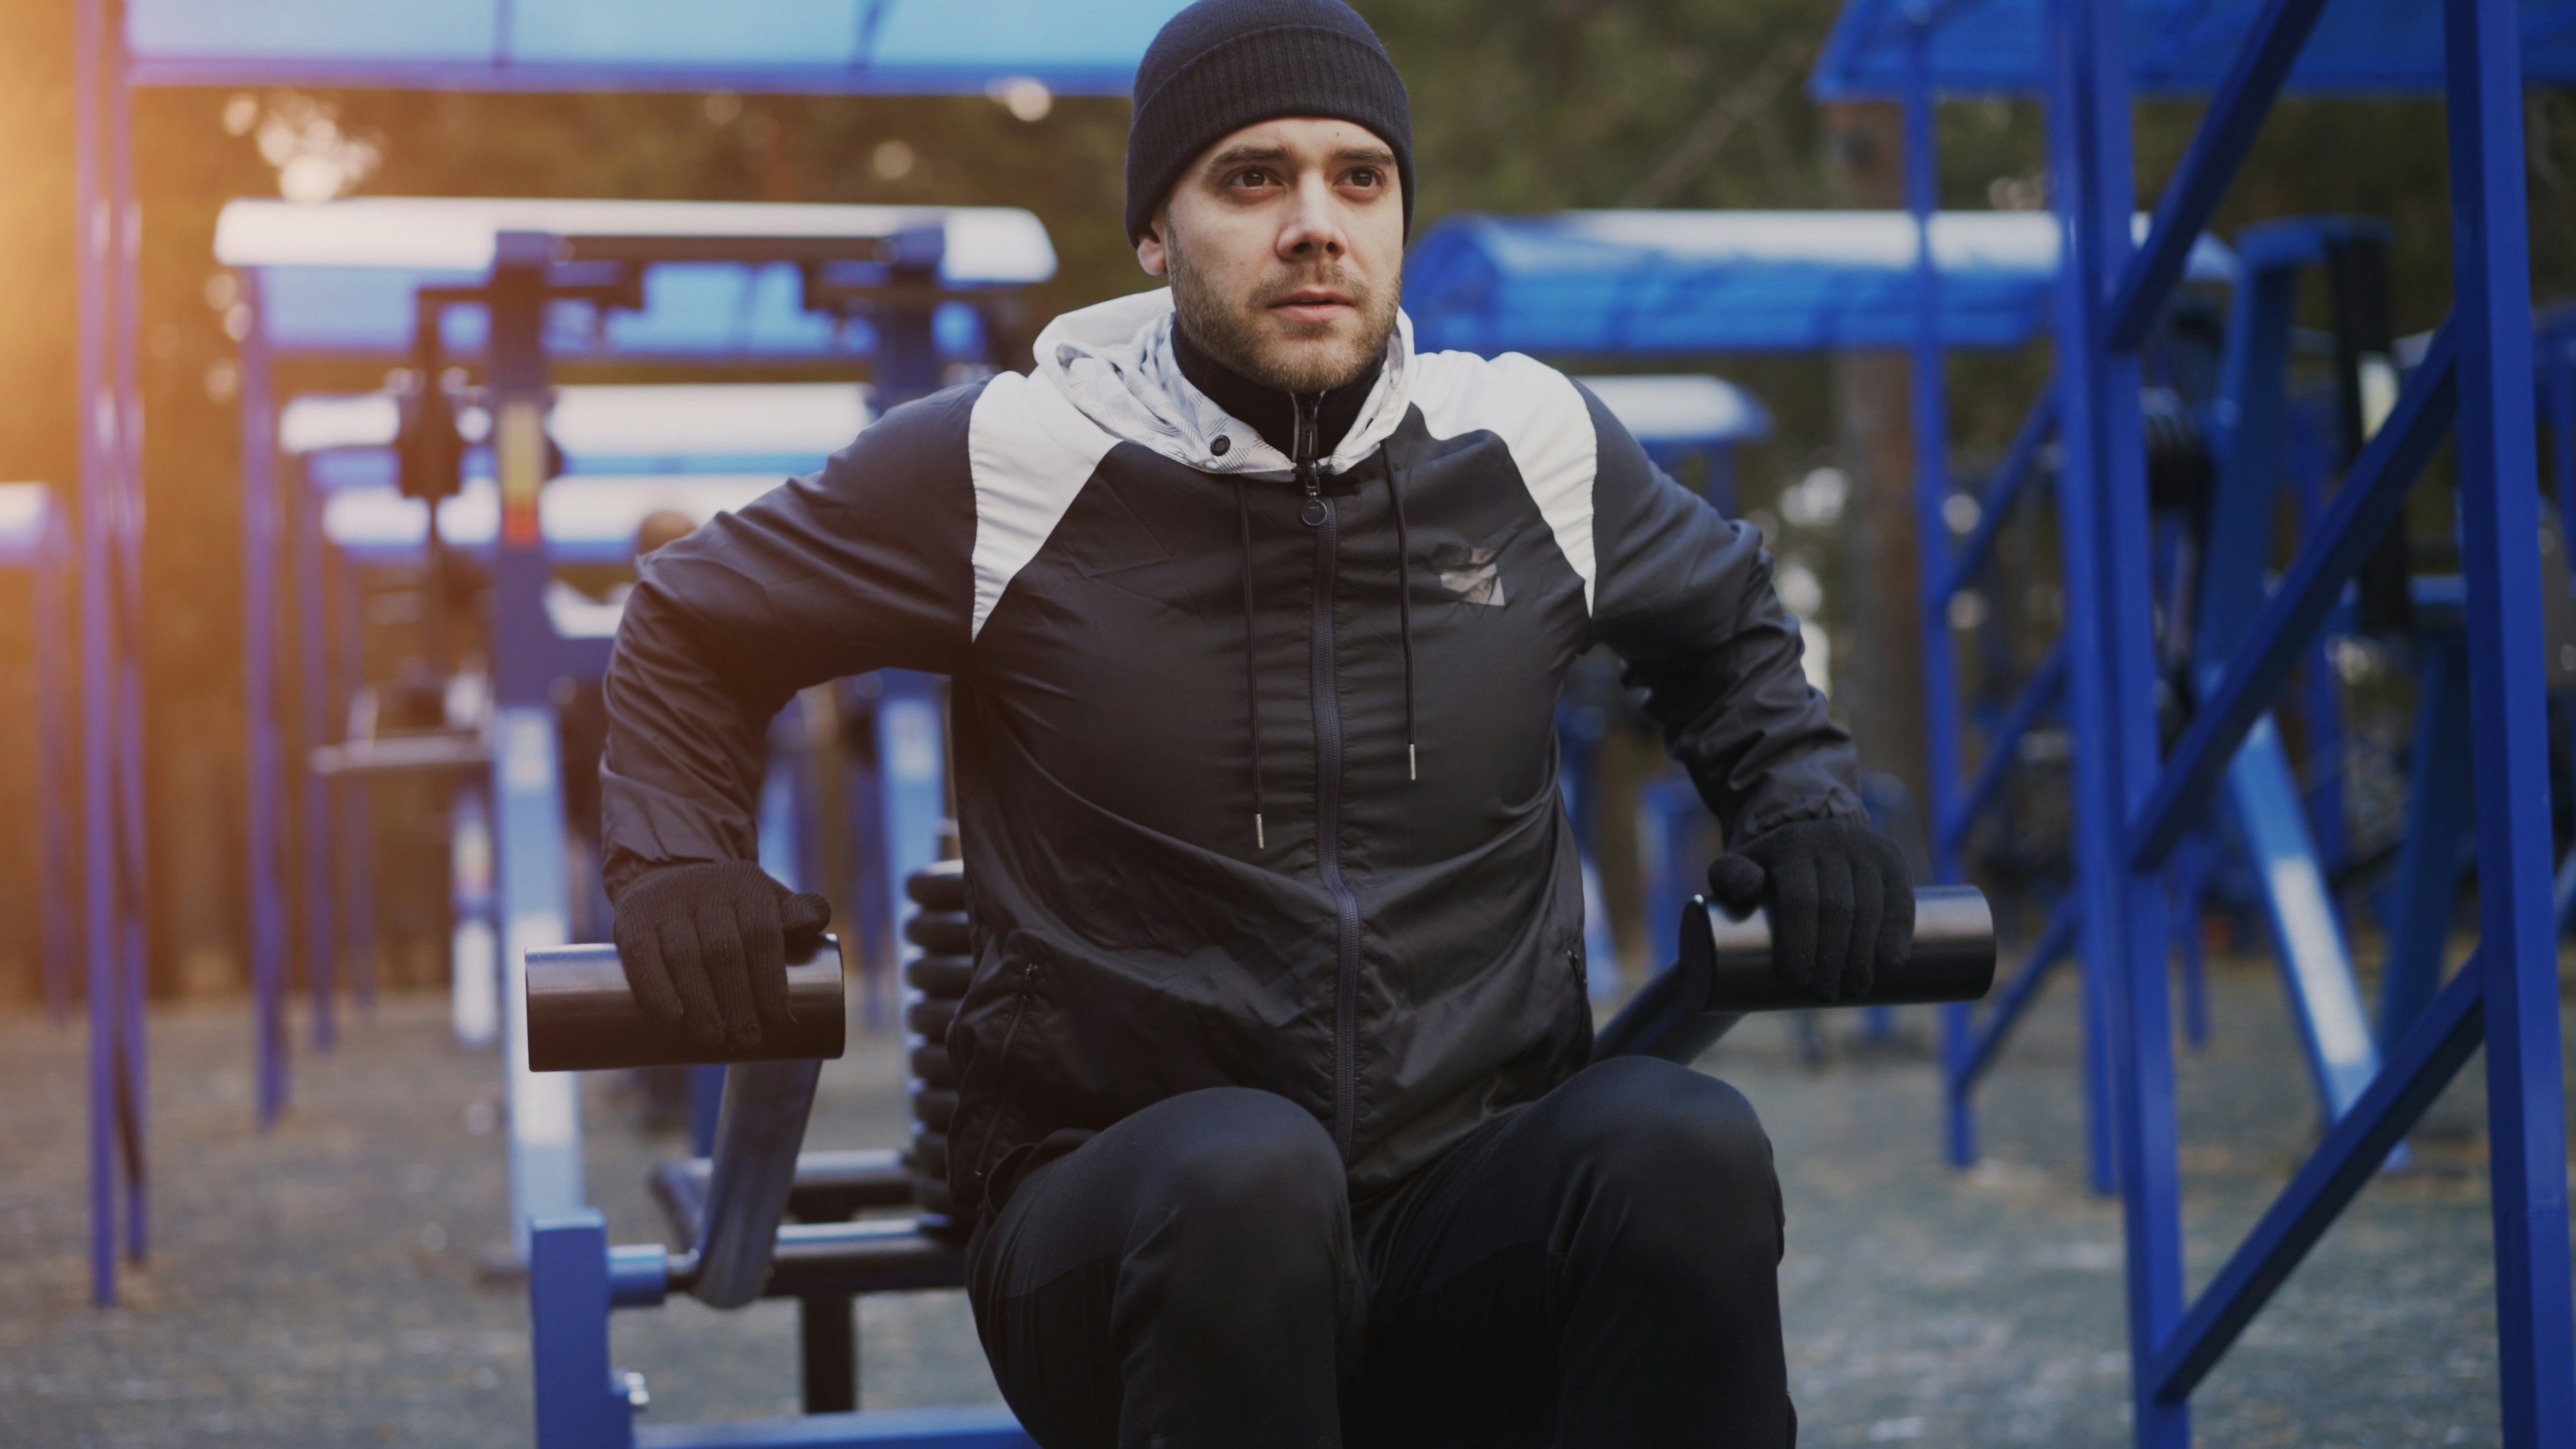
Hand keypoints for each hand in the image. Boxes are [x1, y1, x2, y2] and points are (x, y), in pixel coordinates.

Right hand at [612, 860, 831, 1049]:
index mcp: (747, 886)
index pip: (761, 934)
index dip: (770, 980)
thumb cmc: (733, 906)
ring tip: (715, 1039)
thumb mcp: (770, 899)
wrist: (670, 874)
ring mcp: (666, 902)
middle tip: (747, 1040)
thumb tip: (815, 924)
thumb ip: (799, 913)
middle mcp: (706, 889)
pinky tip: (672, 1018)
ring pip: (683, 955)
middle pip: (723, 950)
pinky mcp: (633, 917)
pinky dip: (656, 989)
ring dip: (700, 1003)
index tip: (779, 1020)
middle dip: (737, 1001)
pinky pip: (640, 955)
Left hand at [1705, 817, 1912, 1003]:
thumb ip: (1729, 876)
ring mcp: (1866, 849)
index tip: (1795, 979)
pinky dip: (1897, 934)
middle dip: (1832, 958)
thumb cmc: (1769, 865)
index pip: (1800, 900)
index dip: (1800, 944)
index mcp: (1791, 845)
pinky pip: (1900, 900)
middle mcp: (1831, 841)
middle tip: (1824, 993)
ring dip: (1864, 955)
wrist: (1811, 830)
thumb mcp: (1739, 864)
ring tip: (1853, 988)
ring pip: (1871, 909)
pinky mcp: (1893, 861)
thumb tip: (1748, 889)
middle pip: (1838, 909)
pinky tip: (1890, 964)